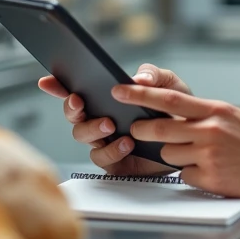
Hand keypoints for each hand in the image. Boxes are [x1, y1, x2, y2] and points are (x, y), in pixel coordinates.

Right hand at [38, 63, 192, 174]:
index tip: (46, 81)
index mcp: (107, 99)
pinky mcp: (115, 162)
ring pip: (82, 136)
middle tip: (80, 101)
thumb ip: (154, 76)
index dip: (58, 86)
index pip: (77, 90)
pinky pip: (102, 158)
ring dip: (92, 128)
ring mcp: (105, 142)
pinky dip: (112, 149)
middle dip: (71, 108)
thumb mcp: (170, 86)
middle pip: (73, 115)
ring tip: (110, 124)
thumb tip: (137, 78)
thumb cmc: (177, 112)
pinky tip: (126, 142)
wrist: (193, 140)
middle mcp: (101, 120)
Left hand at [112, 82, 239, 199]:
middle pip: (159, 128)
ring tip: (202, 156)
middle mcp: (210, 129)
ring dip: (177, 156)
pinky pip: (185, 175)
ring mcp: (209, 155)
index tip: (119, 90)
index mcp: (215, 110)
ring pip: (170, 154)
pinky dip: (193, 174)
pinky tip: (213, 172)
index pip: (169, 98)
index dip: (140, 94)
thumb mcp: (234, 116)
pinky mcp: (211, 178)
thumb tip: (173, 114)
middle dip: (143, 130)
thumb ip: (205, 114)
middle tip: (138, 129)